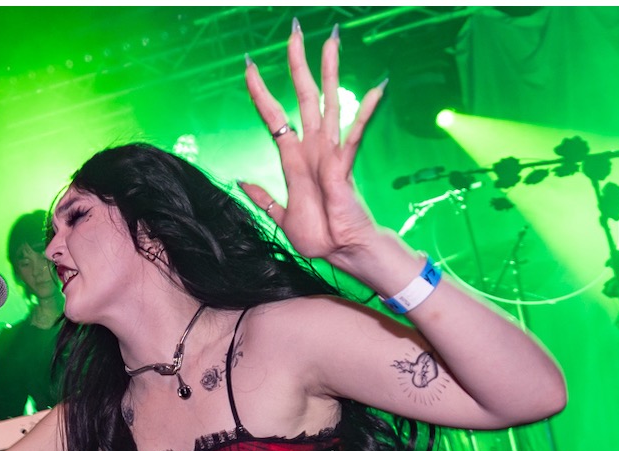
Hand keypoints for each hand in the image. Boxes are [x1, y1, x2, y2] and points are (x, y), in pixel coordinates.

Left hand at [239, 22, 387, 267]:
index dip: (260, 92)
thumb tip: (241, 181)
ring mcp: (331, 153)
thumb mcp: (280, 216)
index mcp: (295, 158)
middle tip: (295, 30)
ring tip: (332, 39)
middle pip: (303, 97)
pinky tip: (376, 88)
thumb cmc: (319, 235)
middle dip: (298, 63)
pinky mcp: (345, 166)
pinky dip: (364, 112)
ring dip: (329, 71)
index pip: (274, 117)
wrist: (341, 252)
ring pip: (328, 103)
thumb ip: (263, 198)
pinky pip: (354, 135)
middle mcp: (313, 148)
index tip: (250, 66)